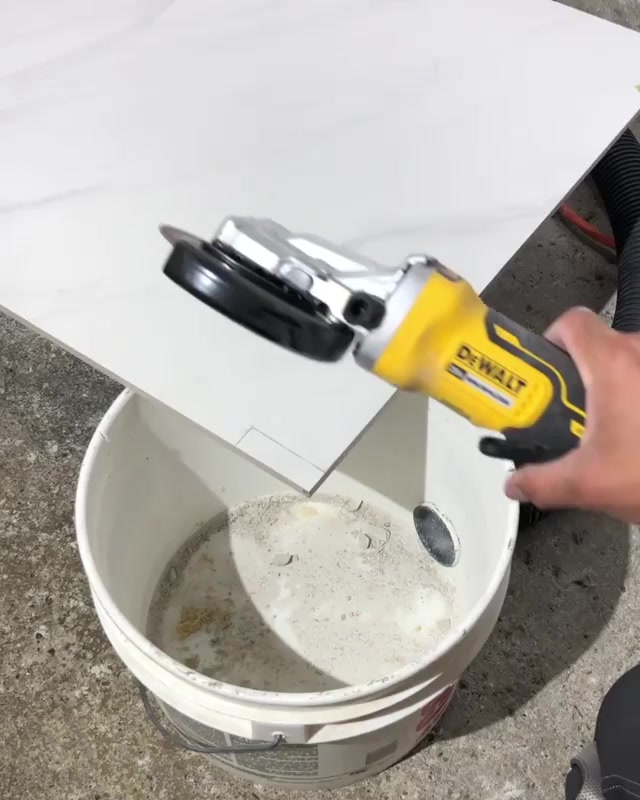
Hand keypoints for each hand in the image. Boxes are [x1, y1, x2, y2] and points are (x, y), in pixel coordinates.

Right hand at [505, 307, 639, 522]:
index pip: (571, 323)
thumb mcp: (592, 484)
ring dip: (620, 389)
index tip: (546, 372)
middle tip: (580, 415)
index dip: (552, 339)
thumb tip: (515, 484)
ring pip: (632, 363)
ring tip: (619, 431)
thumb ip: (543, 483)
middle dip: (586, 378)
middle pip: (602, 345)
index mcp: (614, 364)